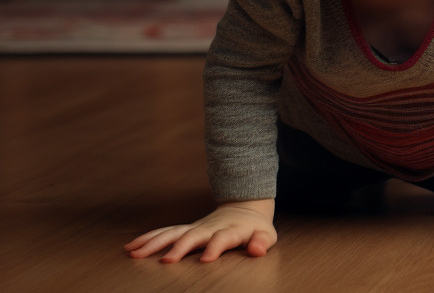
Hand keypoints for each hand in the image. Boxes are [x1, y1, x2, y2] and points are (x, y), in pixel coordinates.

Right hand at [124, 199, 277, 262]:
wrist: (244, 208)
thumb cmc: (255, 228)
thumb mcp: (266, 235)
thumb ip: (262, 242)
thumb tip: (257, 249)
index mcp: (231, 230)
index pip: (223, 237)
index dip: (216, 247)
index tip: (206, 260)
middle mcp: (210, 227)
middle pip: (193, 235)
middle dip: (180, 247)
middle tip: (166, 261)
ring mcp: (196, 227)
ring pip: (173, 232)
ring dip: (155, 242)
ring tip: (135, 253)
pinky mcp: (186, 229)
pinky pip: (165, 232)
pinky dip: (148, 238)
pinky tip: (131, 247)